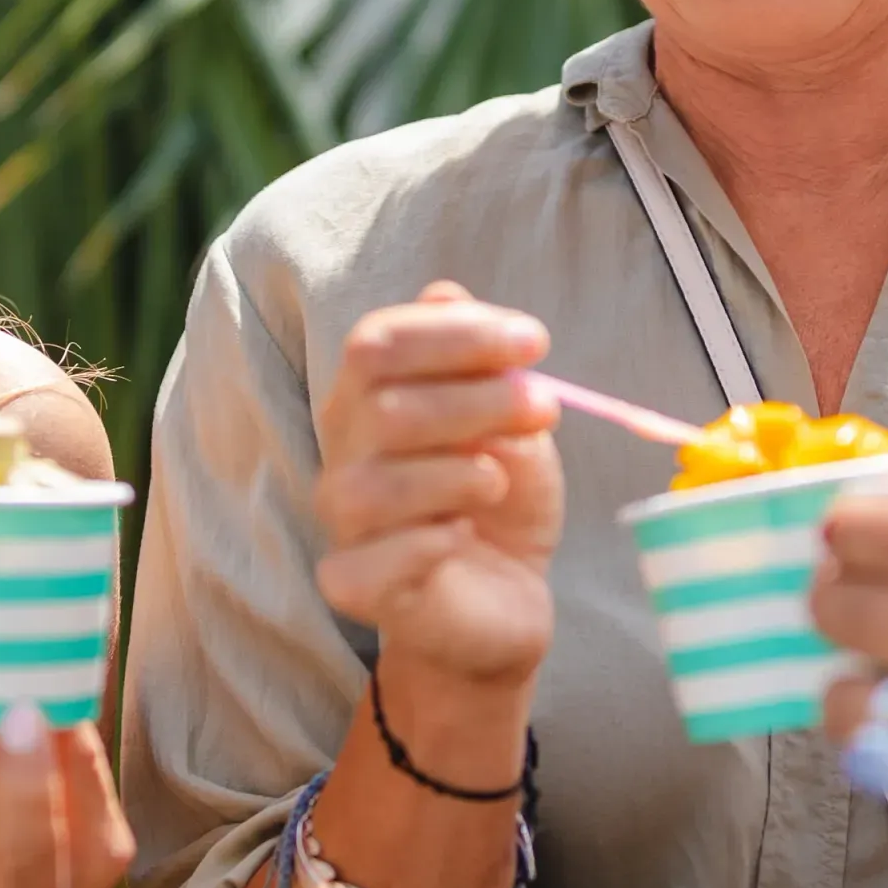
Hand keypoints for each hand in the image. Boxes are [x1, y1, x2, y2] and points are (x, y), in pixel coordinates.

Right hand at [310, 282, 561, 695]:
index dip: (456, 335)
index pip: (379, 343)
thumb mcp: (509, 419)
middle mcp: (344, 454)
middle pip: (384, 408)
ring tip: (499, 481)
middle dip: (478, 400)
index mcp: (369, 399)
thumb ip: (477, 362)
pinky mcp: (356, 587)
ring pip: (374, 487)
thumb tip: (445, 292)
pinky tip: (463, 535)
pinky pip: (372, 561)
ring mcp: (344, 523)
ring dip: (457, 474)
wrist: (504, 596)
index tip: (534, 342)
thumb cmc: (498, 497)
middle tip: (543, 410)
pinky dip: (428, 541)